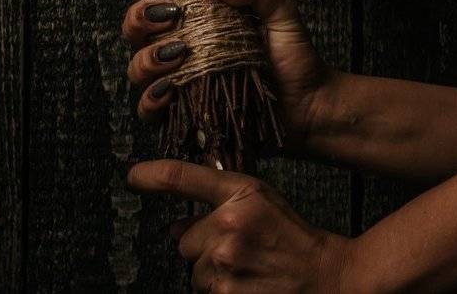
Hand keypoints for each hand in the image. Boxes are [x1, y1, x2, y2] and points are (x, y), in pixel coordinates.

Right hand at [116, 0, 334, 157]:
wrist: (307, 104)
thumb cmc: (292, 53)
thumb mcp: (280, 11)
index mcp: (198, 10)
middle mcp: (180, 40)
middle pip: (134, 25)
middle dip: (139, 16)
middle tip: (168, 16)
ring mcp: (177, 77)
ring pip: (136, 64)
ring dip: (147, 57)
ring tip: (178, 53)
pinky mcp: (181, 111)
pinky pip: (148, 107)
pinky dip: (152, 97)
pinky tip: (169, 90)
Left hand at [127, 158, 353, 292]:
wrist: (324, 277)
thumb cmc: (292, 237)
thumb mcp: (262, 203)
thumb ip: (219, 205)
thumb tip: (175, 225)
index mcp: (242, 193)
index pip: (185, 178)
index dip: (153, 175)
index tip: (132, 176)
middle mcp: (229, 224)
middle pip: (185, 239)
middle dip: (204, 246)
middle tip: (239, 249)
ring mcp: (224, 262)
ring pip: (193, 270)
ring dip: (212, 272)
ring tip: (246, 269)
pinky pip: (204, 291)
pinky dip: (220, 291)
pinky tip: (245, 285)